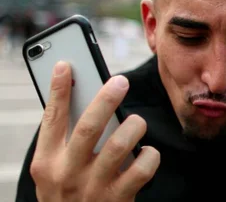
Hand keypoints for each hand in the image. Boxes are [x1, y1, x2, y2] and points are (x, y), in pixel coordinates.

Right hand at [30, 61, 159, 201]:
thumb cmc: (69, 194)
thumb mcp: (55, 171)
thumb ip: (66, 141)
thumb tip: (88, 101)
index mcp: (47, 162)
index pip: (51, 119)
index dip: (58, 90)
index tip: (67, 64)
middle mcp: (68, 173)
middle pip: (89, 126)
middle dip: (106, 99)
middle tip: (120, 81)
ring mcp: (94, 187)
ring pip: (121, 144)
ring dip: (134, 126)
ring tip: (136, 123)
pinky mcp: (119, 198)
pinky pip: (143, 167)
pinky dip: (150, 155)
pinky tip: (147, 153)